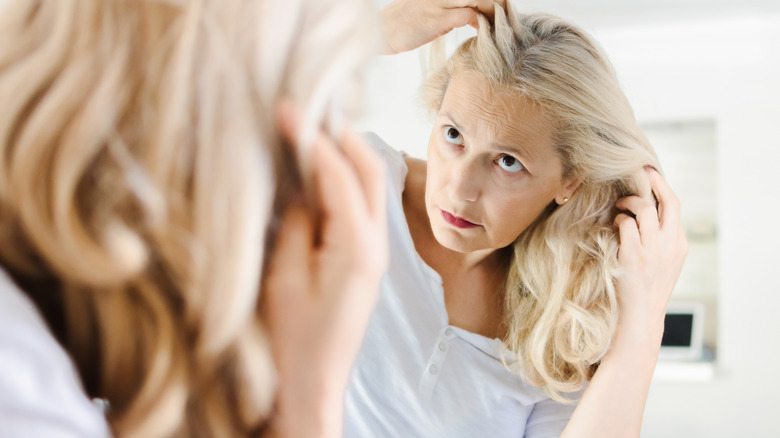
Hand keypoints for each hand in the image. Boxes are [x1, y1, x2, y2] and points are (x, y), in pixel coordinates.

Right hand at [262, 103, 387, 436]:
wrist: (311, 386)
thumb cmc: (292, 341)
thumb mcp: (284, 276)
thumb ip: (297, 223)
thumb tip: (303, 183)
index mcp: (357, 247)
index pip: (338, 174)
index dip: (312, 138)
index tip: (288, 109)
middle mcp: (376, 245)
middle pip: (369, 171)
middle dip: (341, 137)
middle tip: (306, 113)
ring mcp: (375, 253)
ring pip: (369, 186)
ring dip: (345, 156)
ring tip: (310, 134)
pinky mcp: (364, 261)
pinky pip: (360, 206)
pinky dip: (342, 182)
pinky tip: (316, 175)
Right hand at [381, 0, 504, 53]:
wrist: (381, 31)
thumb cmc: (405, 23)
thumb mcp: (430, 8)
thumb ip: (451, 6)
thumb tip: (473, 13)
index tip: (502, 7)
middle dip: (499, 1)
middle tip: (507, 16)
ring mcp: (440, 1)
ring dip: (493, 11)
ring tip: (499, 25)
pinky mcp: (438, 18)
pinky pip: (468, 16)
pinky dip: (481, 23)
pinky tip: (484, 33)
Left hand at [613, 168, 687, 342]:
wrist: (640, 318)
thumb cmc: (644, 290)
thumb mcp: (661, 264)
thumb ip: (658, 240)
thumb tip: (643, 214)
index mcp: (679, 244)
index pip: (675, 206)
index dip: (662, 186)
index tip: (650, 173)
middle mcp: (671, 245)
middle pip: (667, 201)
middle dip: (652, 181)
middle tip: (637, 172)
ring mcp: (653, 250)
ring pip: (646, 209)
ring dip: (630, 202)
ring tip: (620, 205)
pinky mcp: (634, 256)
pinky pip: (626, 225)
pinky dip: (618, 221)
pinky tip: (613, 226)